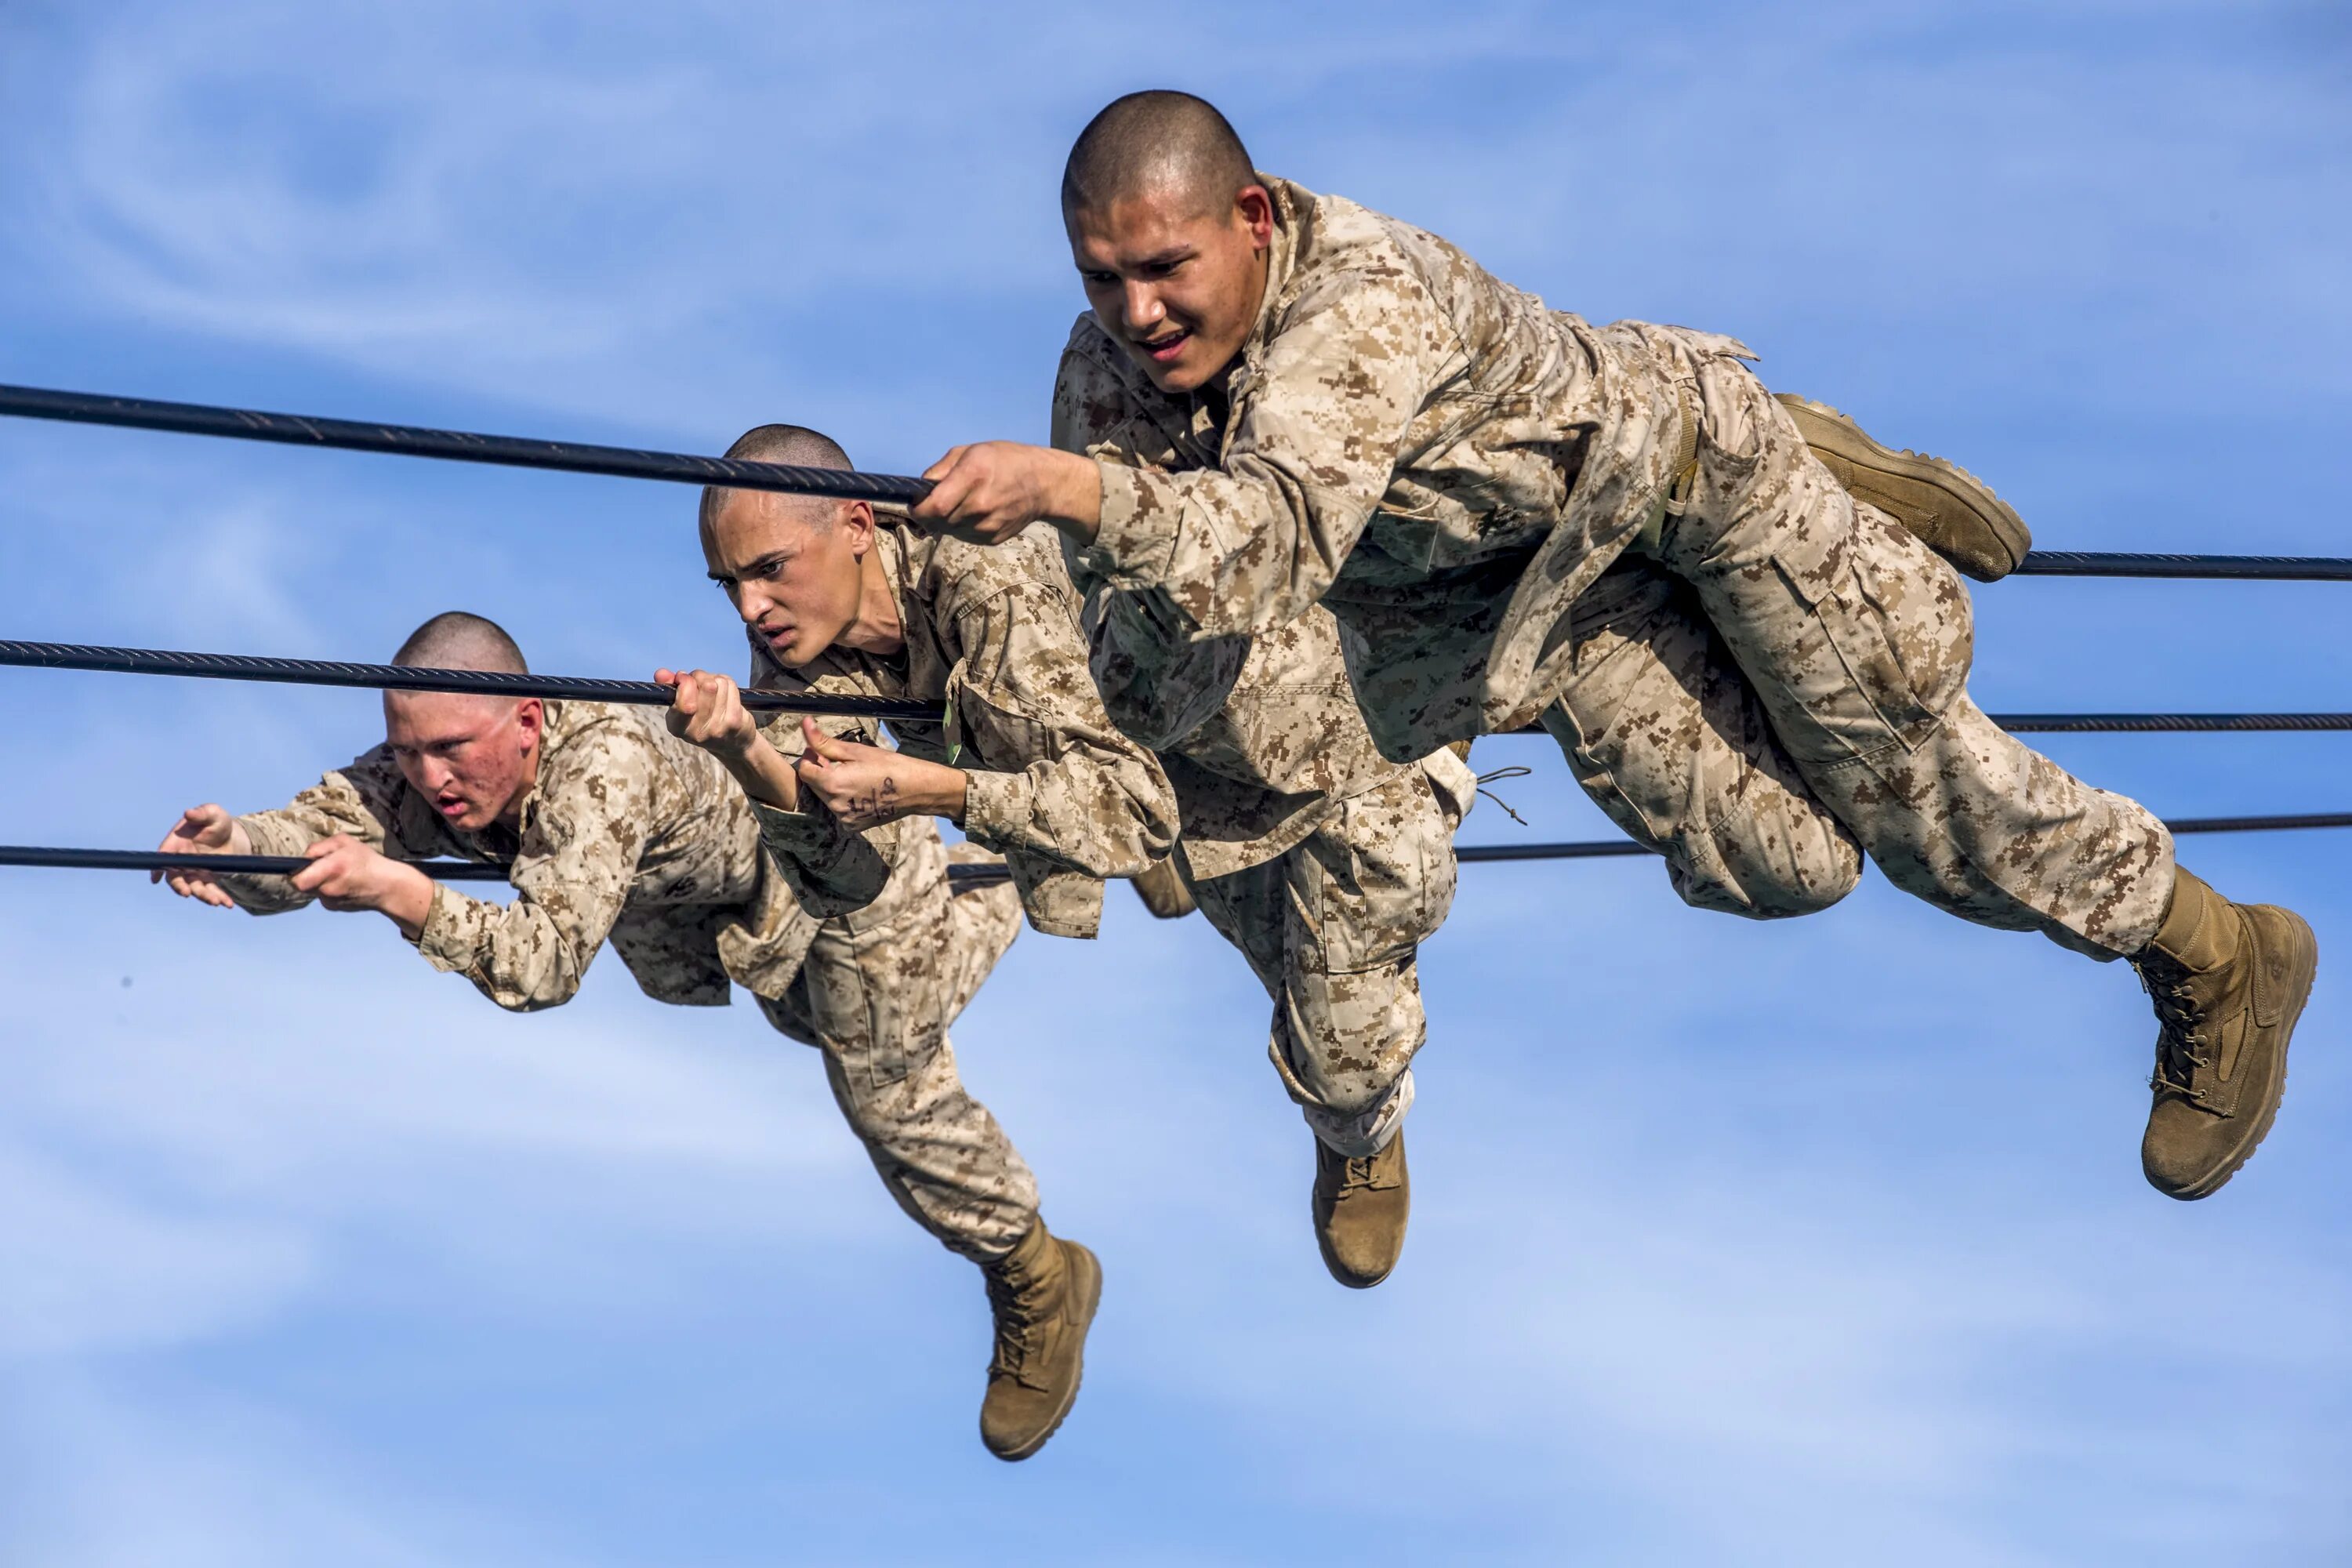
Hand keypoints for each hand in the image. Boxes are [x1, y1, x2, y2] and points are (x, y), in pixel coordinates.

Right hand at [153, 803, 251, 906]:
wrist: (231, 834)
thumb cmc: (216, 821)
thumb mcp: (212, 813)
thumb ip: (201, 813)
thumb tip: (189, 813)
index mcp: (177, 843)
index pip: (164, 856)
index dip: (158, 867)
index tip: (156, 878)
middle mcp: (182, 860)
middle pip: (176, 877)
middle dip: (180, 886)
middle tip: (187, 893)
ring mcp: (193, 871)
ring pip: (194, 887)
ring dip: (203, 896)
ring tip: (215, 902)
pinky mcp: (207, 879)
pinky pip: (211, 891)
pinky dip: (219, 898)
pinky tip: (227, 904)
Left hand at [291, 834, 433, 935]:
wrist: (387, 887)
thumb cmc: (367, 861)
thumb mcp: (345, 842)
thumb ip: (320, 846)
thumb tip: (304, 856)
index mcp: (331, 869)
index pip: (298, 880)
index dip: (295, 874)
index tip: (297, 868)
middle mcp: (329, 888)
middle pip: (303, 884)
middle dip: (308, 875)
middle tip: (323, 867)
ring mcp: (331, 901)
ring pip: (313, 889)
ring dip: (319, 882)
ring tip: (338, 874)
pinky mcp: (334, 907)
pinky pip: (322, 896)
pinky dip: (328, 889)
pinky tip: (344, 884)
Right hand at [661, 667, 798, 808]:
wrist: (731, 744)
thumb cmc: (701, 719)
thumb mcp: (680, 708)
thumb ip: (670, 688)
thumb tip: (661, 673)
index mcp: (677, 727)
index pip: (684, 703)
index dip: (685, 682)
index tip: (683, 678)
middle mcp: (697, 732)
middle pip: (706, 686)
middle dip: (701, 676)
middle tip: (700, 682)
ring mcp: (719, 728)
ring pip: (719, 683)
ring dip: (715, 680)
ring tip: (713, 690)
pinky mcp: (735, 721)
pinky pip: (731, 687)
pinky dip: (727, 684)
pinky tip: (725, 694)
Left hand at [793, 716, 966, 830]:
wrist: (917, 789)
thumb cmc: (890, 765)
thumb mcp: (856, 750)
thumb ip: (825, 741)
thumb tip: (805, 724)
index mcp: (833, 784)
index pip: (804, 770)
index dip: (810, 757)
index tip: (823, 750)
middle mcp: (834, 805)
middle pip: (813, 784)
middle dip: (822, 771)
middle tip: (843, 761)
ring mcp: (844, 818)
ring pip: (825, 797)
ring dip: (832, 785)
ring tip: (855, 776)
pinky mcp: (853, 825)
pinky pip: (838, 809)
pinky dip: (843, 799)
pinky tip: (861, 790)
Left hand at [912, 442, 1100, 546]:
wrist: (1043, 484)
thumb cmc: (1004, 461)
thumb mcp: (970, 451)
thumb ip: (941, 469)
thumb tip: (920, 488)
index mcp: (972, 477)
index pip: (933, 507)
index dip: (918, 508)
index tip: (916, 504)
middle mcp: (979, 505)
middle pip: (938, 521)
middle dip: (932, 513)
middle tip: (941, 500)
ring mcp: (987, 526)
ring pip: (949, 530)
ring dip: (947, 520)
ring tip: (963, 503)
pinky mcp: (992, 539)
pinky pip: (964, 536)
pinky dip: (962, 526)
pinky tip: (976, 512)